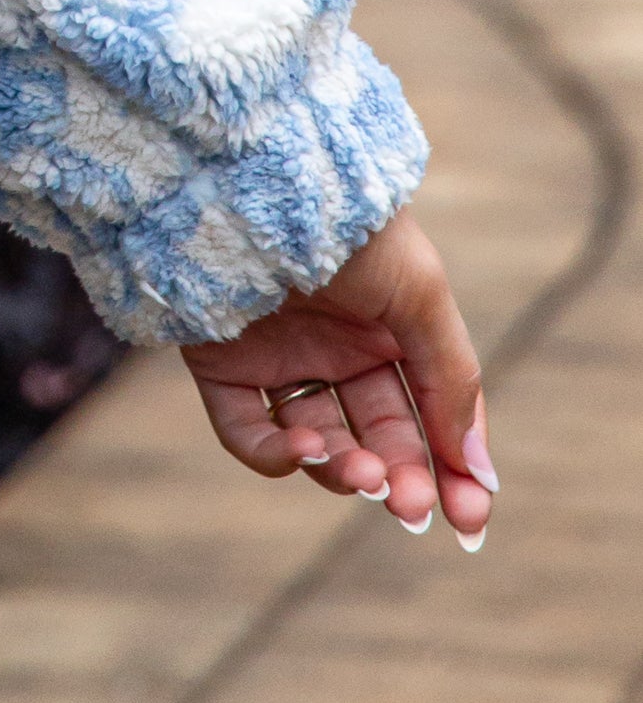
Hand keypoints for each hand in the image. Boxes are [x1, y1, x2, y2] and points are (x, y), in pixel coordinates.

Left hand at [183, 207, 495, 540]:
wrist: (256, 181)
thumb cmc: (352, 230)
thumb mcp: (422, 298)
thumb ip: (453, 382)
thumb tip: (480, 473)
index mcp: (392, 332)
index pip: (429, 417)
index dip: (451, 470)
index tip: (468, 521)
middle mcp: (335, 350)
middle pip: (377, 438)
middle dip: (398, 478)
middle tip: (408, 505)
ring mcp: (278, 359)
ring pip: (318, 443)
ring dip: (342, 469)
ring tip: (359, 469)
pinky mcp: (221, 365)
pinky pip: (248, 430)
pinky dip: (275, 453)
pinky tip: (304, 449)